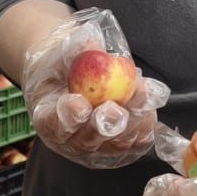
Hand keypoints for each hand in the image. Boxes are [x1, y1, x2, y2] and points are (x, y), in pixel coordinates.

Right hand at [21, 8, 168, 168]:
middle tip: (117, 108)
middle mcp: (69, 140)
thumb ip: (76, 48)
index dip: (69, 116)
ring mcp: (94, 149)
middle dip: (105, 124)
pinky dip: (145, 125)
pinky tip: (149, 105)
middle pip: (88, 140)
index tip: (81, 103)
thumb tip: (93, 46)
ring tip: (143, 93)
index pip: (55, 123)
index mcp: (46, 117)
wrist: (72, 74)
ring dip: (133, 120)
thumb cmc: (63, 62)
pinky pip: (136, 142)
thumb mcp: (64, 49)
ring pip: (117, 143)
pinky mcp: (118, 148)